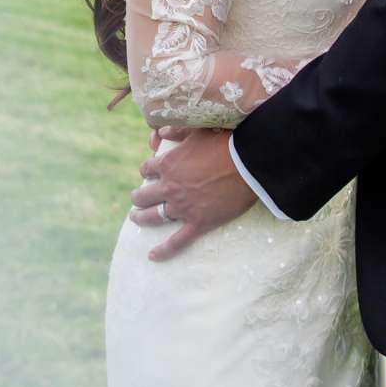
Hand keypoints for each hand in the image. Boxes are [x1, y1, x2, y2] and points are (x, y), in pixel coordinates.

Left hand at [127, 127, 256, 261]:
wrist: (249, 164)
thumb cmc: (225, 143)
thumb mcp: (198, 130)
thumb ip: (177, 131)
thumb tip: (160, 131)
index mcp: (168, 164)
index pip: (147, 169)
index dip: (147, 171)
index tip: (150, 173)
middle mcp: (170, 187)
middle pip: (143, 195)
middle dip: (138, 197)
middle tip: (137, 198)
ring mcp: (183, 207)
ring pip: (153, 216)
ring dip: (141, 217)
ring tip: (136, 217)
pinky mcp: (198, 223)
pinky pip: (177, 241)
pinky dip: (164, 250)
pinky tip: (152, 256)